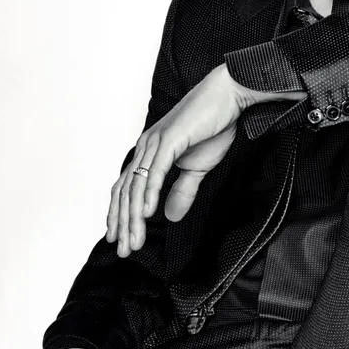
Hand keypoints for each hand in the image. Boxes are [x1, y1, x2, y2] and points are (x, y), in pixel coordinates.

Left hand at [106, 62, 304, 256]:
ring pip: (137, 185)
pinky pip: (155, 171)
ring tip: (134, 240)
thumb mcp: (197, 167)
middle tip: (123, 251)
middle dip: (122, 223)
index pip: (127, 189)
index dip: (121, 216)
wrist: (228, 98)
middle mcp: (146, 147)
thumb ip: (182, 191)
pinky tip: (148, 213)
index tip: (120, 240)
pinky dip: (149, 193)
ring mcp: (155, 142)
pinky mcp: (170, 139)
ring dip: (134, 216)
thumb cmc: (213, 126)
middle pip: (126, 191)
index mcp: (150, 153)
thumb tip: (169, 216)